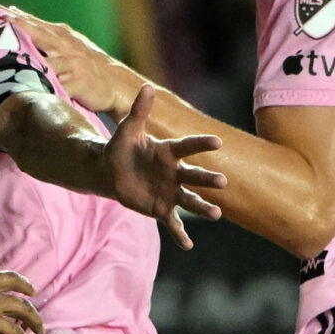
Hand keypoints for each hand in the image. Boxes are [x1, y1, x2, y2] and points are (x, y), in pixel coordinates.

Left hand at [5, 8, 143, 116]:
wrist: (115, 82)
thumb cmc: (83, 63)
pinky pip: (59, 84)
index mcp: (59, 35)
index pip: (31, 22)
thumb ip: (41, 32)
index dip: (11, 15)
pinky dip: (45, 84)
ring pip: (47, 58)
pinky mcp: (78, 83)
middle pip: (37, 33)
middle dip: (18, 25)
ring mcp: (72, 63)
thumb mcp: (66, 43)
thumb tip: (11, 15)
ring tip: (8, 52)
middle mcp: (65, 45)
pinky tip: (30, 85)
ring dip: (29, 55)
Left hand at [104, 84, 224, 248]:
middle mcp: (175, 173)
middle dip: (208, 180)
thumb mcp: (127, 130)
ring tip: (217, 215)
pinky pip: (173, 223)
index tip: (218, 141)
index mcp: (168, 153)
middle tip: (223, 182)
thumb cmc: (121, 148)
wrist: (111, 172)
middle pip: (194, 177)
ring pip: (190, 201)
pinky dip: (180, 235)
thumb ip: (139, 111)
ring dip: (203, 207)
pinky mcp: (161, 209)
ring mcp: (170, 192)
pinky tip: (188, 246)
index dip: (201, 144)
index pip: (187, 147)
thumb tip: (147, 87)